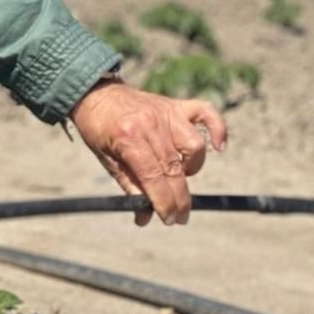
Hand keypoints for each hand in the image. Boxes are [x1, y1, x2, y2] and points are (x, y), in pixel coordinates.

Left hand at [68, 78, 227, 226]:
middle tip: (179, 217)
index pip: (153, 177)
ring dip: (191, 167)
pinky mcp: (176, 105)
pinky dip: (218, 129)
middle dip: (179, 198)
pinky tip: (219, 147)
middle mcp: (150, 124)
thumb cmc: (98, 129)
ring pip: (194, 145)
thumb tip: (145, 218)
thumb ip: (129, 187)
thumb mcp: (106, 160)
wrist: (95, 93)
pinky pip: (207, 113)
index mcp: (128, 137)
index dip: (164, 203)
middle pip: (175, 167)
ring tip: (178, 175)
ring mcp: (166, 112)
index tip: (169, 220)